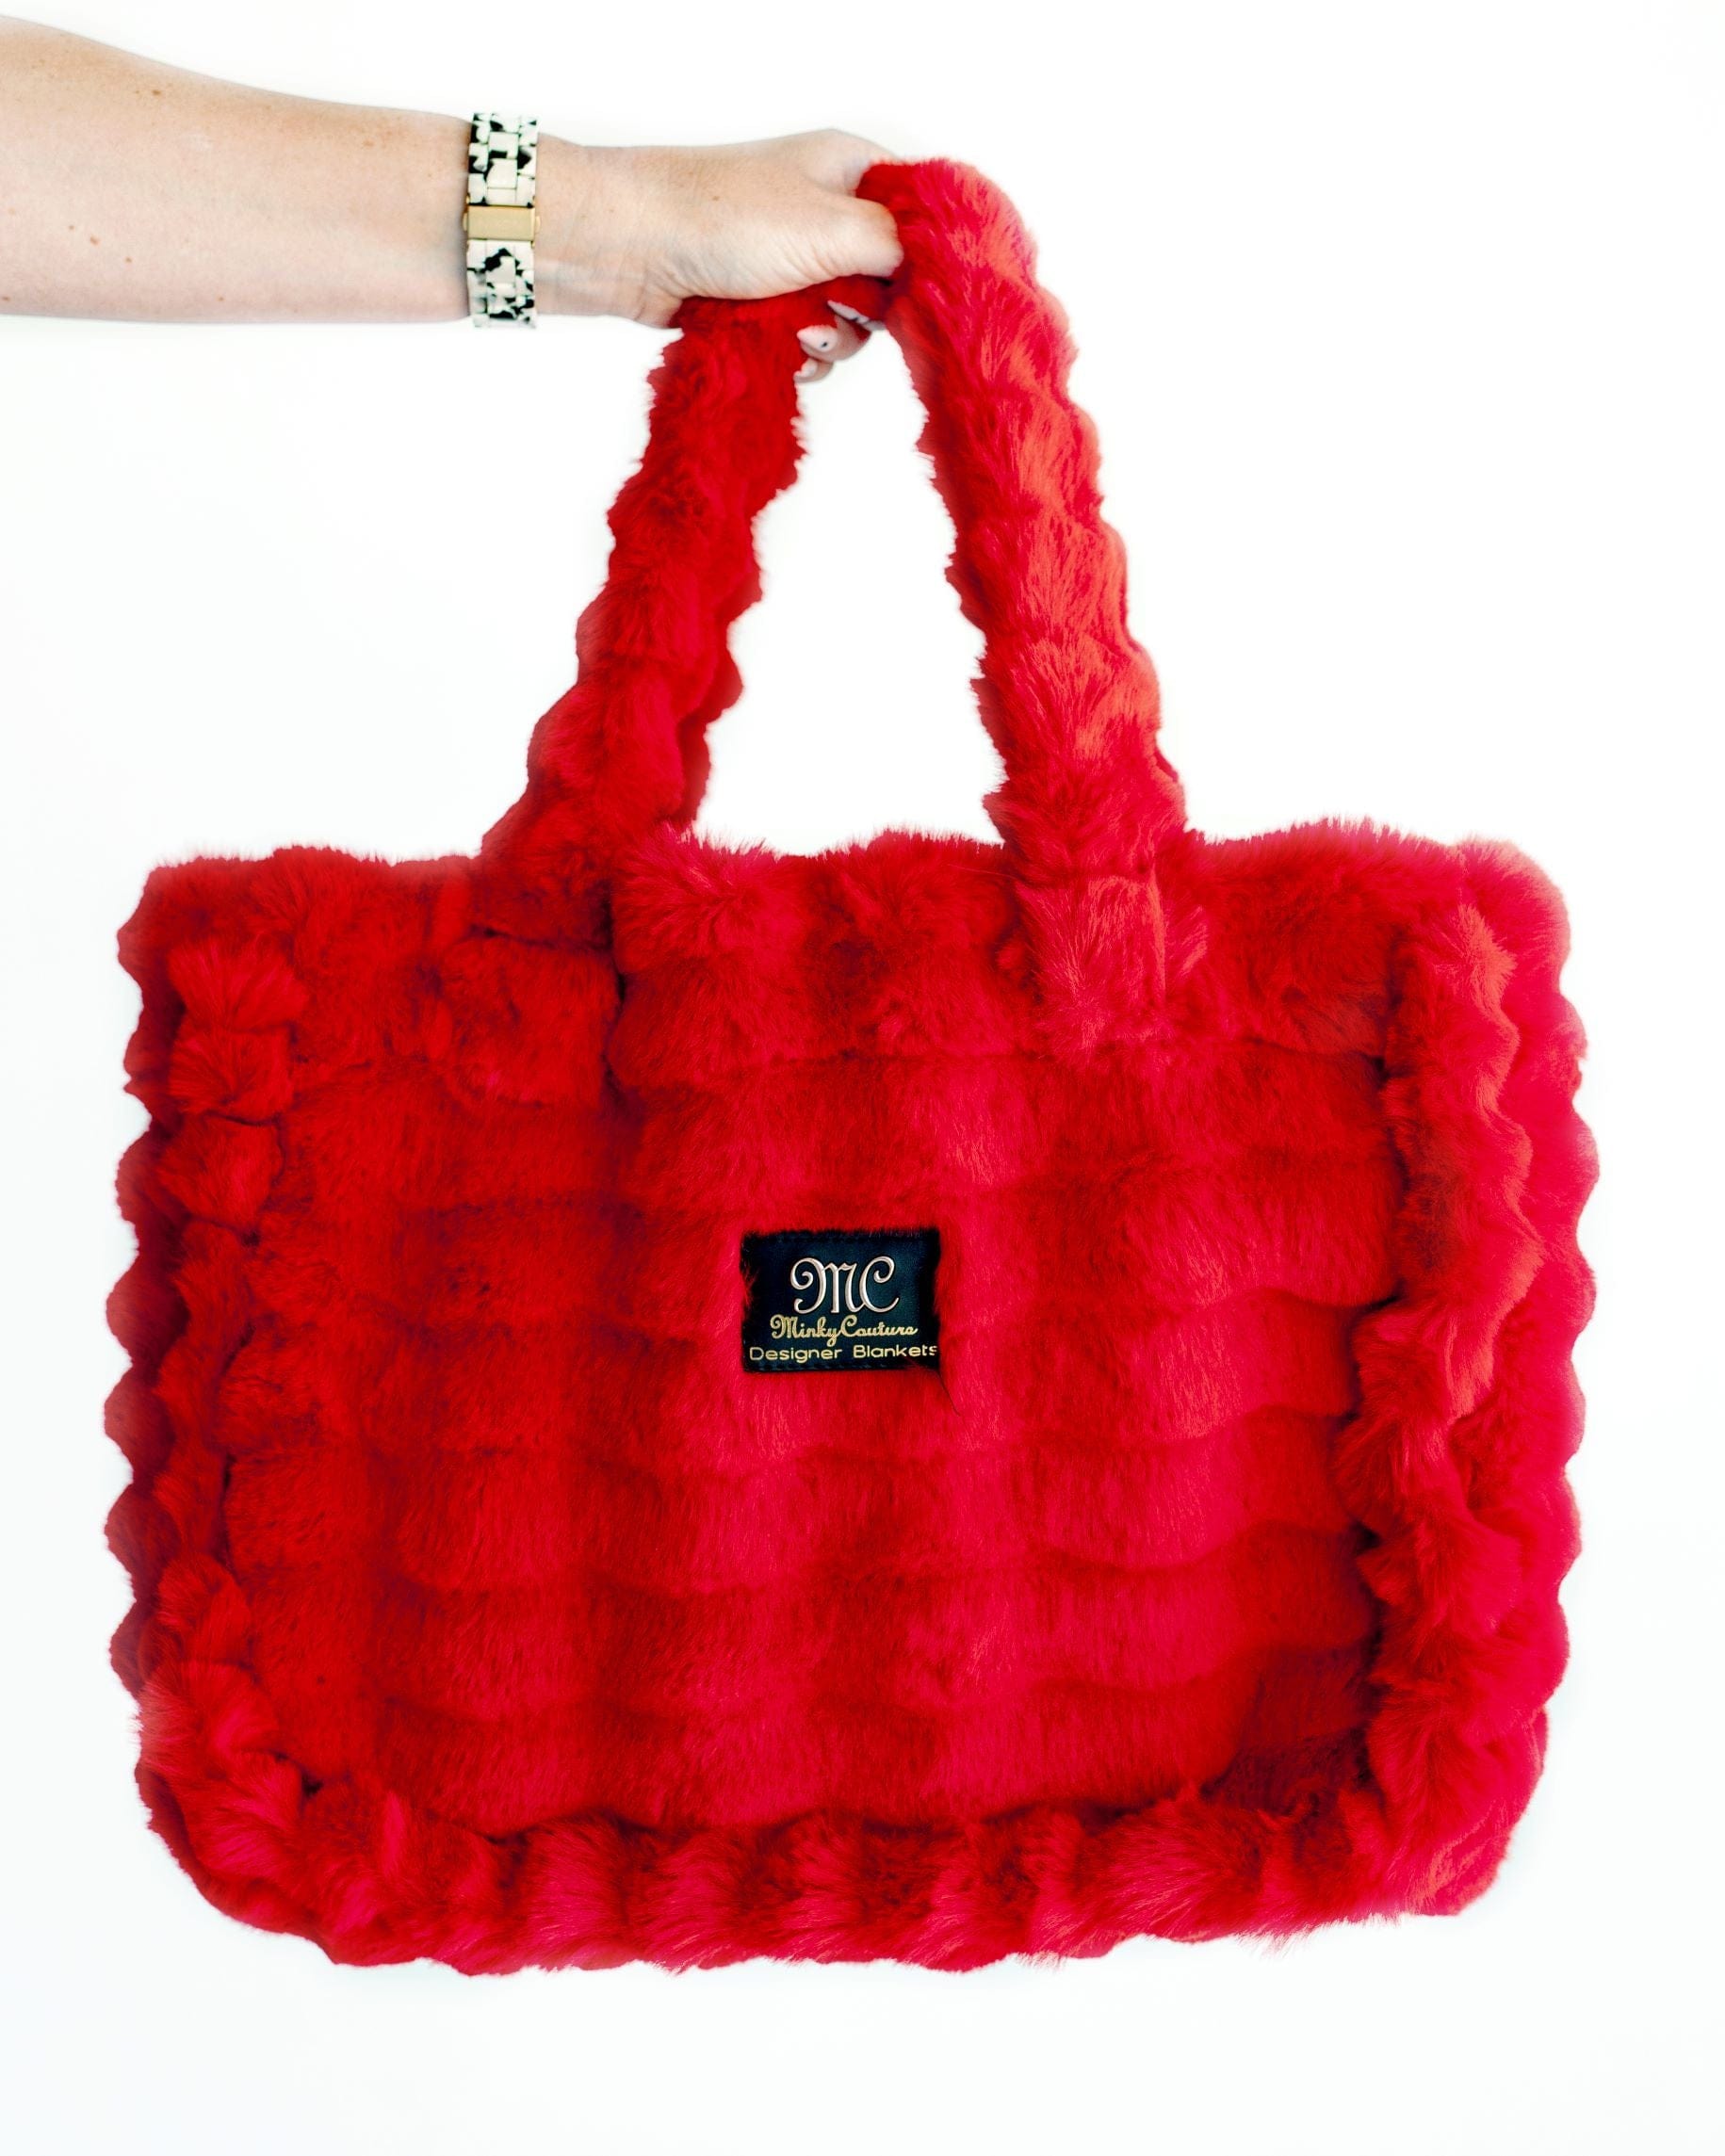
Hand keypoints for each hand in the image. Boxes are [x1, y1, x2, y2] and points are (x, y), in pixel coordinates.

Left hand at [539, 131, 900, 377]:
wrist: (632, 249)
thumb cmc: (726, 219)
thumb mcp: (832, 226)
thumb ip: (899, 248)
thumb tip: (941, 272)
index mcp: (851, 171)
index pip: (922, 213)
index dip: (932, 257)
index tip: (928, 293)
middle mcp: (829, 215)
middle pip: (890, 281)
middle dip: (868, 309)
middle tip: (838, 304)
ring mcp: (797, 263)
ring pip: (851, 324)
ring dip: (828, 339)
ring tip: (794, 329)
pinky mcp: (768, 307)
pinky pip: (811, 347)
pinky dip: (798, 355)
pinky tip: (775, 348)